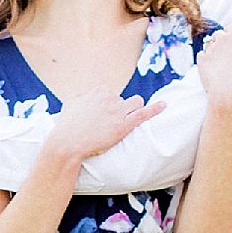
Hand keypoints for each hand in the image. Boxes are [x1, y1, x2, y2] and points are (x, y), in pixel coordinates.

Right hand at [44, 87, 165, 163]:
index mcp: (99, 90)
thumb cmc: (67, 125)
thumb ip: (83, 96)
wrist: (68, 142)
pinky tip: (164, 105)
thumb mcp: (71, 103)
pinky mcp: (124, 125)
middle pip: (122, 100)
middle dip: (118, 110)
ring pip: (135, 103)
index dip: (107, 105)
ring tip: (125, 121)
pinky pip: (143, 113)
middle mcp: (110, 97)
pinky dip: (155, 109)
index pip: (110, 93)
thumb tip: (88, 95)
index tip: (102, 116)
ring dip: (133, 110)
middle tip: (106, 125)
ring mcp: (119, 110)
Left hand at [197, 21, 231, 109]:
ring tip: (224, 65)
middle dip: (224, 42)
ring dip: (215, 51)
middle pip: (220, 34)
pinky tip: (215, 70)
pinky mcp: (201, 61)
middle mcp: (222, 39)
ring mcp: (210, 50)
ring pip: (210, 44)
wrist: (231, 95)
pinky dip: (206, 61)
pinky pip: (202, 56)